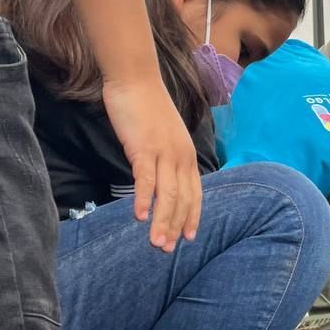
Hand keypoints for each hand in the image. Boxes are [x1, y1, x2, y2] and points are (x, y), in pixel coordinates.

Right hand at [102, 77, 201, 251]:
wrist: (135, 79)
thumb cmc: (145, 108)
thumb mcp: (162, 138)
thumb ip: (163, 159)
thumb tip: (157, 180)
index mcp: (187, 156)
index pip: (194, 194)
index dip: (192, 217)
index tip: (189, 238)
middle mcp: (181, 157)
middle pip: (183, 200)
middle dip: (176, 227)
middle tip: (168, 250)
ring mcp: (164, 153)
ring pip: (168, 195)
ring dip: (162, 222)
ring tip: (157, 244)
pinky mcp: (144, 148)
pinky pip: (146, 179)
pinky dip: (144, 200)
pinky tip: (139, 217)